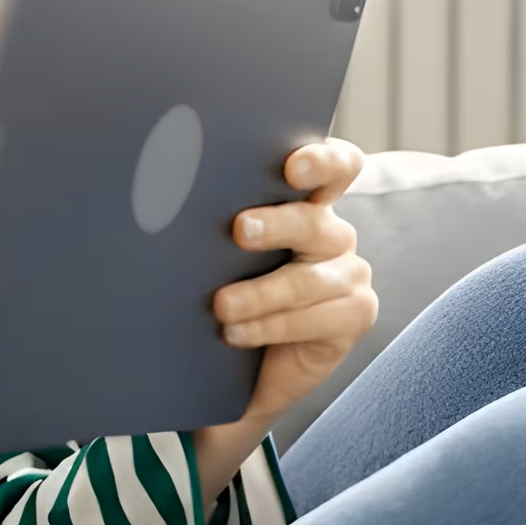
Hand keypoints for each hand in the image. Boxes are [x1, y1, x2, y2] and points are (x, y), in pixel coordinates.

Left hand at [209, 139, 376, 434]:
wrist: (249, 364)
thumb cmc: (232, 293)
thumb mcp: (223, 254)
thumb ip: (218, 222)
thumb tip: (171, 198)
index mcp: (307, 203)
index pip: (334, 166)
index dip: (321, 161)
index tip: (291, 168)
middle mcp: (332, 233)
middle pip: (313, 221)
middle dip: (276, 225)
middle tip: (240, 231)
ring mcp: (349, 273)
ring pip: (308, 279)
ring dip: (261, 294)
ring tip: (222, 306)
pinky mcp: (355, 315)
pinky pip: (314, 319)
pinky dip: (269, 327)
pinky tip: (236, 333)